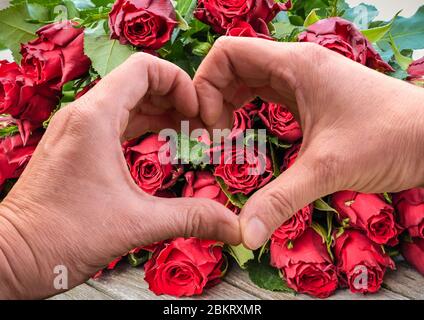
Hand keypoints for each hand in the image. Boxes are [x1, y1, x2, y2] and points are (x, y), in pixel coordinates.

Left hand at [0, 53, 240, 298]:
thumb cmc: (60, 235)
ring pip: (126, 102)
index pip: (144, 68)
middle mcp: (83, 115)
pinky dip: (141, 126)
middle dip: (174, 99)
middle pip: (138, 83)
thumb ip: (191, 218)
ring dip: (159, 112)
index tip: (196, 112)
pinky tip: (158, 145)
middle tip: (198, 126)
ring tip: (185, 134)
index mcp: (96, 118)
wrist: (12, 256)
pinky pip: (115, 122)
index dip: (178, 82)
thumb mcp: (136, 223)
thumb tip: (233, 226)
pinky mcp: (75, 147)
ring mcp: (76, 130)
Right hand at [193, 37, 423, 249]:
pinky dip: (248, 109)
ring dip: (228, 103)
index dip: (205, 85)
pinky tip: (248, 132)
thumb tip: (244, 234)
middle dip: (212, 97)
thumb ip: (280, 200)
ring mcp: (305, 80)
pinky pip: (267, 93)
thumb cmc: (390, 139)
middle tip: (211, 135)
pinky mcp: (313, 97)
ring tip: (223, 135)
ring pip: (249, 79)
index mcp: (295, 65)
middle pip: (233, 66)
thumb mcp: (327, 169)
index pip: (227, 53)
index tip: (210, 125)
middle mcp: (296, 66)